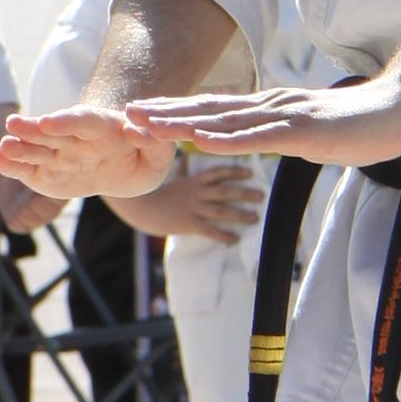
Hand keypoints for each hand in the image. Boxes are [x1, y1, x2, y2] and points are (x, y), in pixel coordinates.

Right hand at [0, 104, 179, 213]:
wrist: (125, 169)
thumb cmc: (143, 159)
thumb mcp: (159, 155)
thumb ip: (156, 143)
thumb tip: (136, 131)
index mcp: (103, 129)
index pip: (83, 122)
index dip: (66, 121)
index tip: (49, 122)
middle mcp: (75, 138)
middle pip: (52, 131)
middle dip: (33, 128)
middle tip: (13, 123)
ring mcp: (57, 154)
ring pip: (36, 148)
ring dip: (18, 146)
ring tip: (2, 146)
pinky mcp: (45, 173)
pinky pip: (27, 169)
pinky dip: (11, 165)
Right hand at [116, 162, 260, 245]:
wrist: (139, 208)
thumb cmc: (152, 193)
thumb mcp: (168, 179)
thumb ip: (180, 171)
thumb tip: (184, 161)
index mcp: (192, 180)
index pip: (218, 172)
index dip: (235, 171)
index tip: (250, 172)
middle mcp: (196, 192)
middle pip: (225, 191)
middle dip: (244, 192)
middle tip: (261, 195)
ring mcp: (193, 207)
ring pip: (222, 211)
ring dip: (240, 214)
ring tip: (255, 217)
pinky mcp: (188, 223)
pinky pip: (210, 230)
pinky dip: (224, 235)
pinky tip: (235, 240)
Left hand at [133, 69, 400, 171]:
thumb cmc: (360, 124)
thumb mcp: (309, 132)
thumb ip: (281, 135)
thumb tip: (259, 142)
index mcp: (270, 108)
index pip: (215, 111)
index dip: (176, 114)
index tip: (141, 117)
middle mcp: (272, 106)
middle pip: (210, 111)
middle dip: (166, 115)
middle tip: (127, 115)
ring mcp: (288, 117)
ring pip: (227, 121)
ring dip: (185, 124)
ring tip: (150, 125)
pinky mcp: (307, 132)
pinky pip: (262, 138)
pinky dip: (230, 140)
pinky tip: (204, 141)